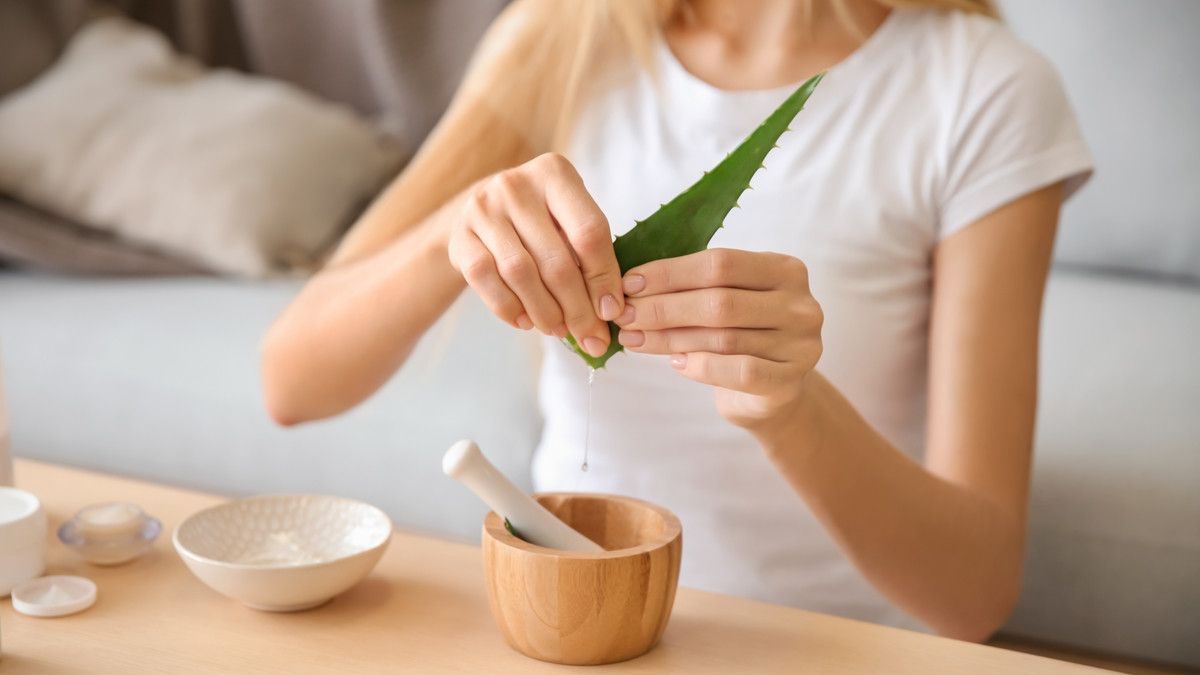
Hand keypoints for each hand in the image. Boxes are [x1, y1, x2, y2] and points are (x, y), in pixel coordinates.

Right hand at [447, 153, 623, 356]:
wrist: (482, 211)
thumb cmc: (540, 220)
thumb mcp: (569, 220)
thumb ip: (591, 254)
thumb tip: (608, 312)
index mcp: (555, 173)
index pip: (589, 232)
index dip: (604, 278)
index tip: (611, 311)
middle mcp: (516, 185)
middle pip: (556, 260)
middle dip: (577, 308)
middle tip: (590, 337)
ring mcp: (483, 209)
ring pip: (521, 274)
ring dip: (545, 311)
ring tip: (559, 330)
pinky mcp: (460, 236)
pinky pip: (486, 281)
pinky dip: (509, 308)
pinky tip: (526, 321)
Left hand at [614, 248, 822, 431]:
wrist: (773, 390)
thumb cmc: (742, 334)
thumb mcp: (728, 298)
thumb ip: (695, 287)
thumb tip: (633, 284)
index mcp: (784, 269)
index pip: (721, 263)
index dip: (671, 273)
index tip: (630, 283)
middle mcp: (799, 304)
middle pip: (720, 301)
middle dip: (664, 308)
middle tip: (625, 315)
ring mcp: (800, 344)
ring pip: (723, 338)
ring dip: (670, 339)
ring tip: (635, 338)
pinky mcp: (790, 381)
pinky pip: (740, 371)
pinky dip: (702, 366)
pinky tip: (675, 363)